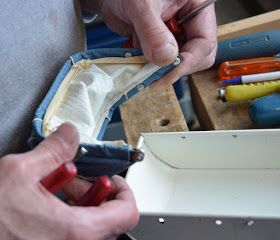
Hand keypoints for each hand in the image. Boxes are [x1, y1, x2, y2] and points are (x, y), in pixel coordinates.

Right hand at [0, 123, 138, 239]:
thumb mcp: (19, 174)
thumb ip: (53, 151)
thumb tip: (69, 135)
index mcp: (76, 232)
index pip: (127, 213)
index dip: (122, 190)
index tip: (109, 179)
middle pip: (107, 217)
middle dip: (91, 192)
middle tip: (75, 179)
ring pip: (89, 226)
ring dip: (77, 202)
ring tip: (55, 189)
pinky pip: (71, 234)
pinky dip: (65, 216)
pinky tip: (43, 203)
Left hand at [82, 0, 216, 85]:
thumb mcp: (143, 5)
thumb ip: (154, 31)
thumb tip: (166, 58)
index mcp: (196, 8)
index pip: (204, 42)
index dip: (189, 60)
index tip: (169, 71)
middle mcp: (188, 25)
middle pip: (196, 57)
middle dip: (176, 68)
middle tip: (156, 76)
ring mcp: (173, 37)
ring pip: (176, 63)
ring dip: (159, 70)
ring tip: (142, 69)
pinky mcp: (158, 46)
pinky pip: (159, 63)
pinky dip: (148, 67)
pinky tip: (136, 63)